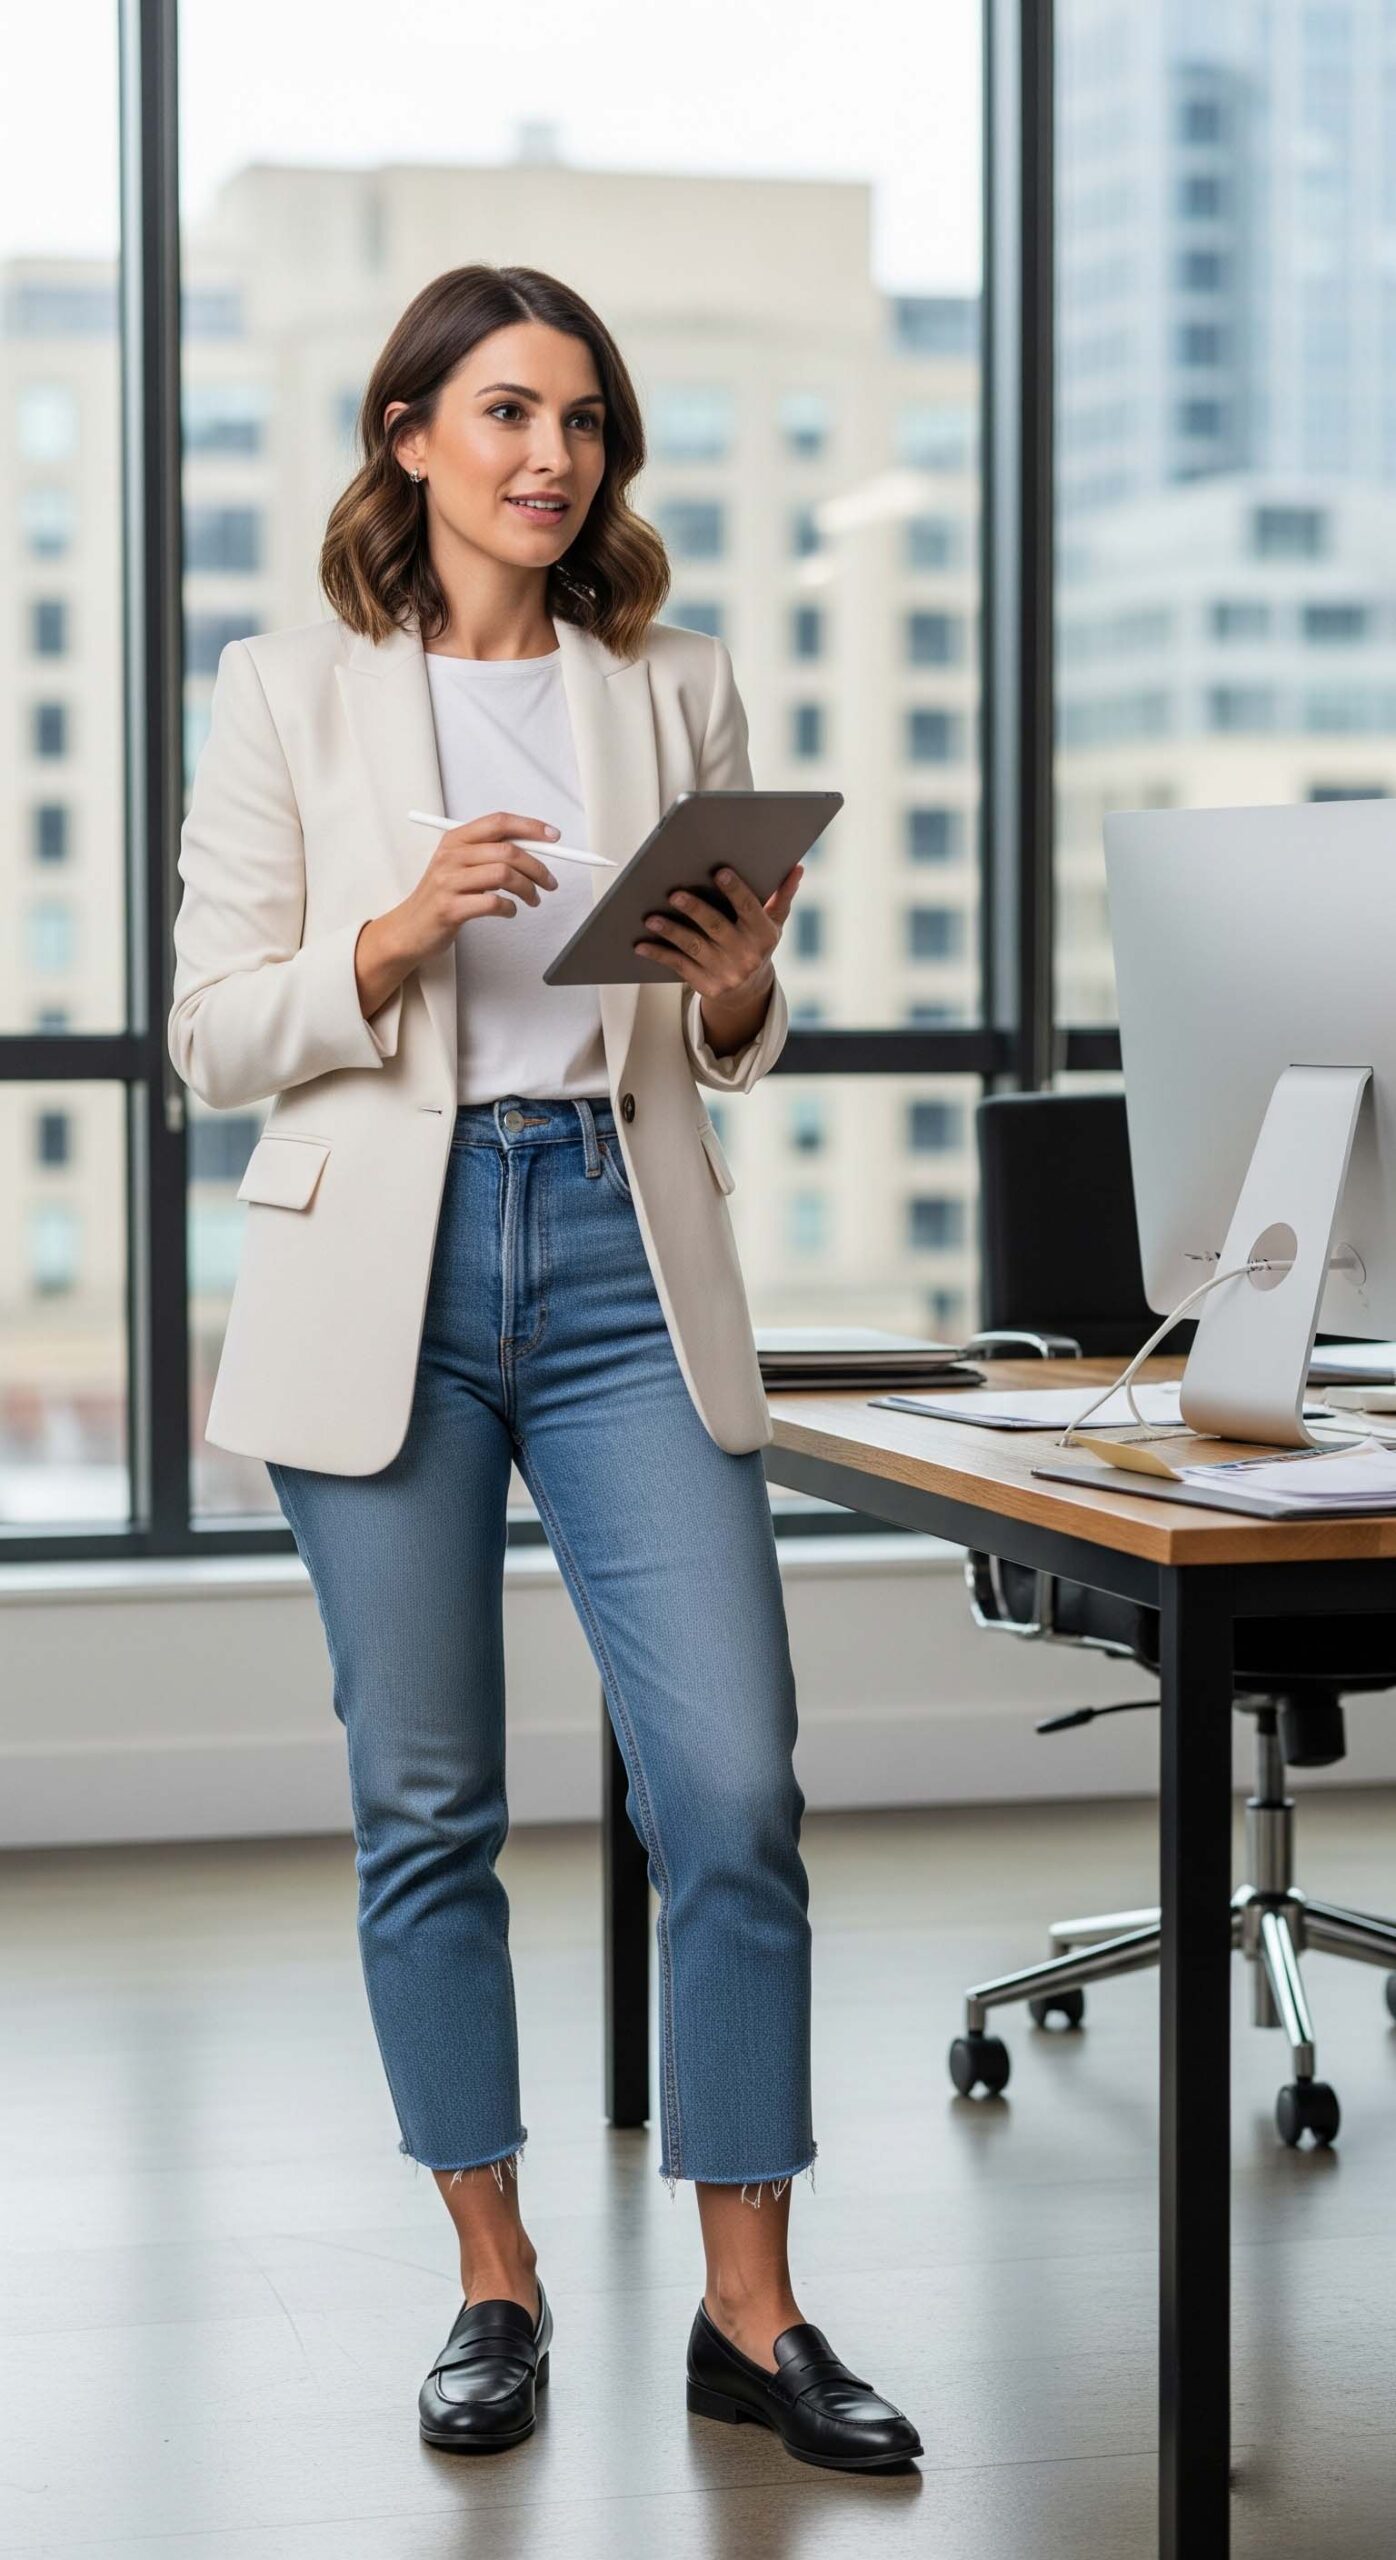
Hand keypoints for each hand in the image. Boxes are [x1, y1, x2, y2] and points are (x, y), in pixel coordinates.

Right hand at [396, 809, 560, 962]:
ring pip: (503, 874)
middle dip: (537, 867)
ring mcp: (448, 882)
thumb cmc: (442, 896)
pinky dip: (510, 908)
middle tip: (550, 882)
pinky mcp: (450, 909)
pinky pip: (492, 903)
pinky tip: (510, 911)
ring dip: (527, 889)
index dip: (530, 827)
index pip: (498, 822)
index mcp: (455, 840)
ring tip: (532, 899)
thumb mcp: (461, 866)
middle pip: (507, 850)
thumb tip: (533, 846)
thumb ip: (490, 853)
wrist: (409, 929)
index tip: (554, 837)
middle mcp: (451, 856)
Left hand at [633, 860, 804, 1006]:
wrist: (749, 991)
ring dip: (671, 932)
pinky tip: (642, 944)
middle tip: (674, 893)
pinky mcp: (707, 986)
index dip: (735, 890)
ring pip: (694, 947)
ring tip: (651, 918)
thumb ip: (782, 896)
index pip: (749, 908)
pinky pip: (679, 966)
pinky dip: (659, 954)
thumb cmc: (757, 944)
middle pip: (717, 927)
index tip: (720, 871)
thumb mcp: (773, 924)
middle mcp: (746, 955)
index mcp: (763, 934)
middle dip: (696, 909)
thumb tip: (797, 868)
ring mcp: (726, 973)